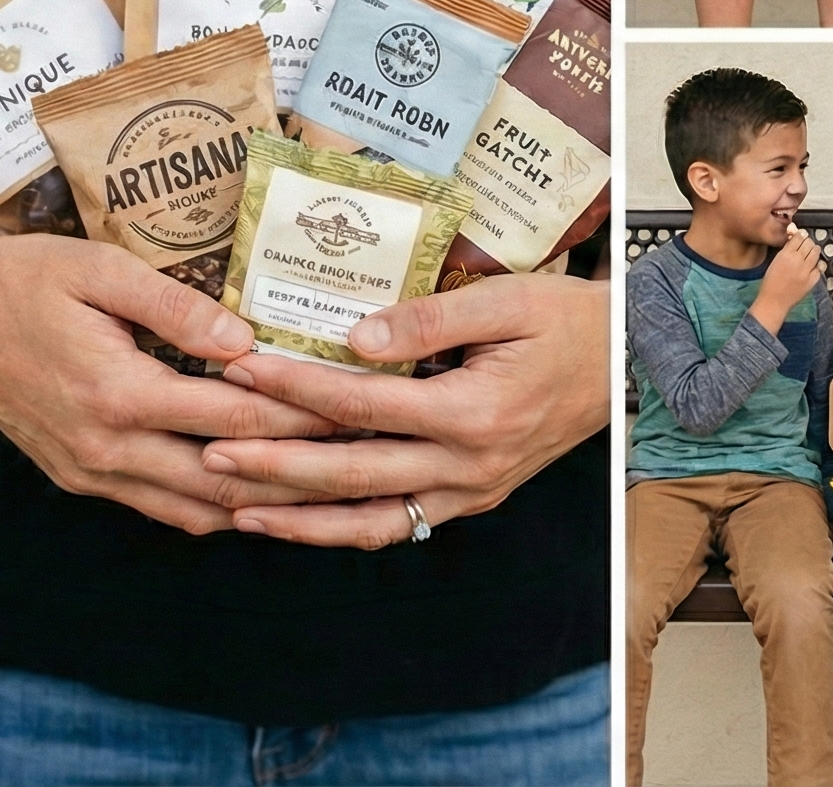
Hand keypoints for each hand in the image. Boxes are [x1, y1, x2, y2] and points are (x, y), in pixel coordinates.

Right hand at [0, 209, 345, 534]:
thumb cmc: (24, 278)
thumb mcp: (98, 269)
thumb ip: (174, 305)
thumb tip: (245, 339)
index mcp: (118, 393)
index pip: (237, 418)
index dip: (303, 416)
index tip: (355, 407)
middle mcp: (107, 448)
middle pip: (228, 481)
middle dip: (301, 473)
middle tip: (360, 459)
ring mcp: (91, 472)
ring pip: (197, 512)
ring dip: (262, 504)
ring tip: (321, 486)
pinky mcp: (80, 477)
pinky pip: (161, 509)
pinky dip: (212, 507)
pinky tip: (250, 489)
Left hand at [197, 273, 609, 547]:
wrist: (622, 361)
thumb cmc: (564, 321)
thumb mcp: (507, 301)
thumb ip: (429, 319)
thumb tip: (354, 336)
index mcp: (474, 412)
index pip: (361, 404)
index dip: (295, 388)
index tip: (241, 370)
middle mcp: (469, 464)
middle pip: (352, 473)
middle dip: (273, 465)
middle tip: (210, 452)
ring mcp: (470, 492)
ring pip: (369, 520)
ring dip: (299, 519)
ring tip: (235, 508)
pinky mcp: (469, 501)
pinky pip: (397, 528)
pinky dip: (342, 531)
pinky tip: (296, 523)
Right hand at [746, 225, 820, 334]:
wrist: (774, 301)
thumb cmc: (771, 281)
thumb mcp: (775, 261)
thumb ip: (786, 251)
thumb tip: (795, 241)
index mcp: (786, 255)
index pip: (799, 237)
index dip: (800, 236)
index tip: (800, 237)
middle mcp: (798, 260)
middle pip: (809, 243)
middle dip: (808, 242)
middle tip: (805, 246)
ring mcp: (807, 271)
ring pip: (816, 252)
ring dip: (814, 250)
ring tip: (810, 253)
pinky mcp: (813, 280)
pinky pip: (820, 267)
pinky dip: (817, 264)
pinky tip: (812, 266)